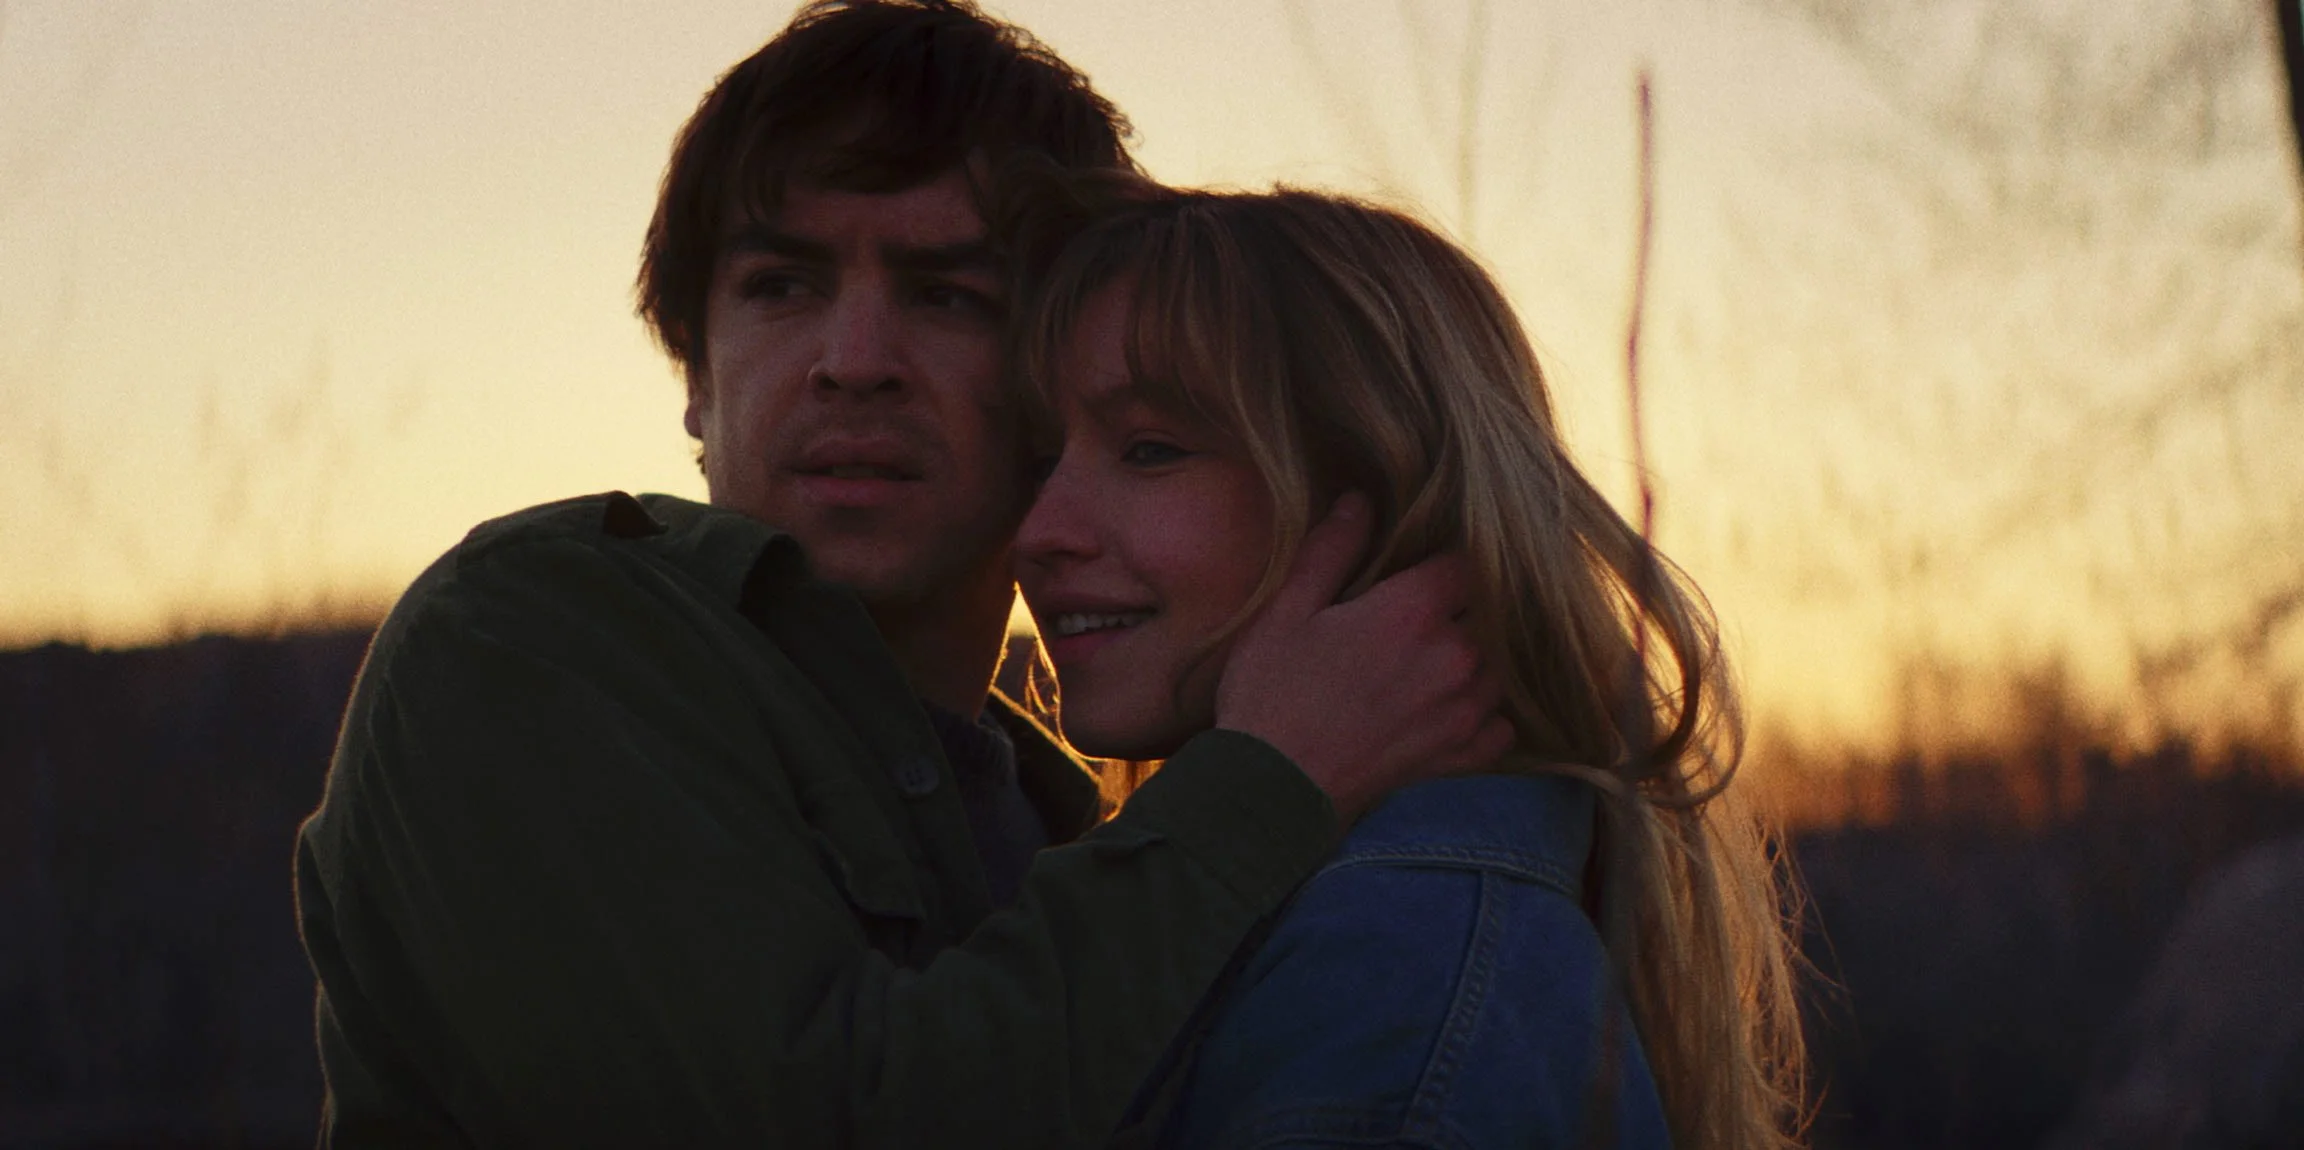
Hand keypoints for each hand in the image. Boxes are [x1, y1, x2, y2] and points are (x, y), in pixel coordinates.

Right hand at [1213, 493, 1514, 820]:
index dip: (1444, 562)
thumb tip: (1359, 501)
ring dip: (1473, 658)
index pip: (1465, 562)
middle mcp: (1452, 656)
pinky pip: (1500, 725)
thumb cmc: (1271, 695)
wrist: (1272, 791)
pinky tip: (1449, 709)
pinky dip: (1484, 715)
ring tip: (1430, 662)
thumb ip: (1330, 551)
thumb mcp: (1286, 612)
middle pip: (1486, 612)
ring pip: (1497, 665)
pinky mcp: (1460, 756)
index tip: (1419, 570)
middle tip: (1416, 619)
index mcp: (1411, 611)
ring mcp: (1463, 710)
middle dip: (1458, 609)